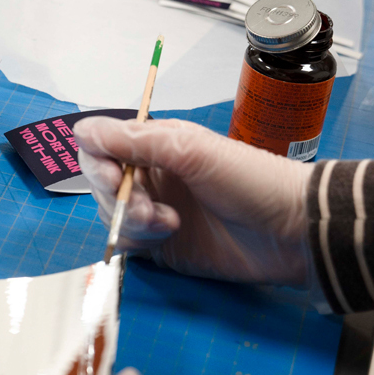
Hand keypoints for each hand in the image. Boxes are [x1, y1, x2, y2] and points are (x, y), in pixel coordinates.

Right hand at [74, 117, 312, 286]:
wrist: (292, 232)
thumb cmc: (250, 180)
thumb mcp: (191, 150)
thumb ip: (134, 139)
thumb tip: (81, 128)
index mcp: (156, 145)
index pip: (102, 148)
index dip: (98, 162)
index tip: (112, 177)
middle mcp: (150, 176)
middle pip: (101, 184)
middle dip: (118, 196)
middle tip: (148, 207)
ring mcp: (154, 211)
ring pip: (111, 214)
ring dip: (132, 219)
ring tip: (169, 222)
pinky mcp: (161, 246)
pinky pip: (126, 241)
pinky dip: (137, 240)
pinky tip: (169, 234)